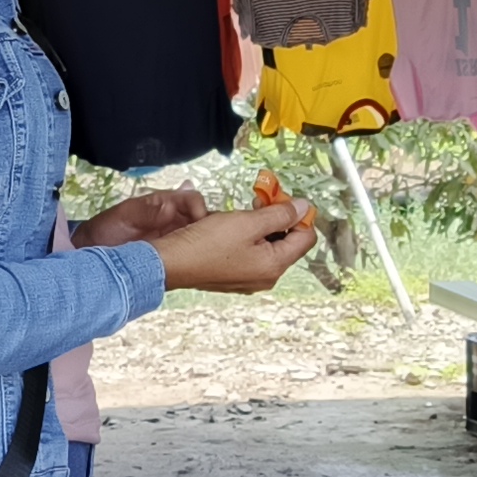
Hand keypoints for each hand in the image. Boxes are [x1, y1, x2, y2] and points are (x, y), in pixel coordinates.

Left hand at [72, 185, 204, 250]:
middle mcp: (175, 219)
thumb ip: (148, 212)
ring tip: (202, 253)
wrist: (93, 253)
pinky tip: (195, 262)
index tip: (199, 225)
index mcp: (165, 203)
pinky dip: (196, 256)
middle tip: (204, 243)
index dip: (199, 209)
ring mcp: (176, 238)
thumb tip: (171, 207)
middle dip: (207, 228)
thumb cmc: (107, 229)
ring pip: (200, 237)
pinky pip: (191, 254)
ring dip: (204, 242)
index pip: (192, 200)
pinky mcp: (174, 256)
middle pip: (202, 219)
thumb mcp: (125, 216)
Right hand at [149, 199, 318, 294]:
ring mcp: (249, 278)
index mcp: (274, 266)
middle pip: (287, 242)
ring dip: (261, 225)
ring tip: (243, 212)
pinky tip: (231, 226)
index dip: (299, 214)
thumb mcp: (247, 222)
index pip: (305, 238)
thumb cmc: (206, 245)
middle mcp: (266, 277)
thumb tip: (304, 208)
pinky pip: (251, 252)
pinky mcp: (234, 275)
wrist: (170, 263)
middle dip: (278, 218)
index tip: (281, 198)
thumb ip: (279, 214)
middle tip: (260, 200)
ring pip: (268, 246)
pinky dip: (247, 236)